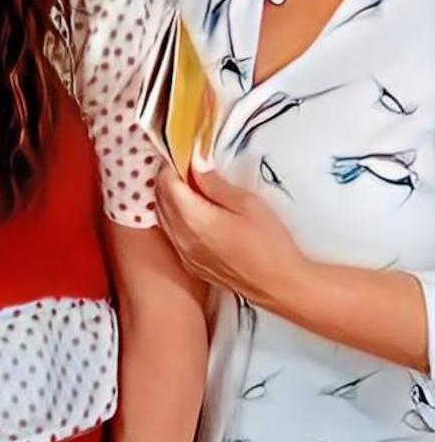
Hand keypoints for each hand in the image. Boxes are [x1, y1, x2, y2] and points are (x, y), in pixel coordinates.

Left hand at [154, 163, 307, 305]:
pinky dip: (175, 219)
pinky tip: (194, 213)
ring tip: (191, 187)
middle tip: (187, 167)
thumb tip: (196, 165)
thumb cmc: (270, 244)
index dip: (172, 165)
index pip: (166, 184)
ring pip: (163, 218)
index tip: (185, 156)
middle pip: (160, 200)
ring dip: (170, 199)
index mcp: (193, 219)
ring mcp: (184, 255)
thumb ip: (215, 183)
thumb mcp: (247, 203)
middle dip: (168, 179)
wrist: (281, 286)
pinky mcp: (191, 265)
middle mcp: (181, 238)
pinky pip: (172, 235)